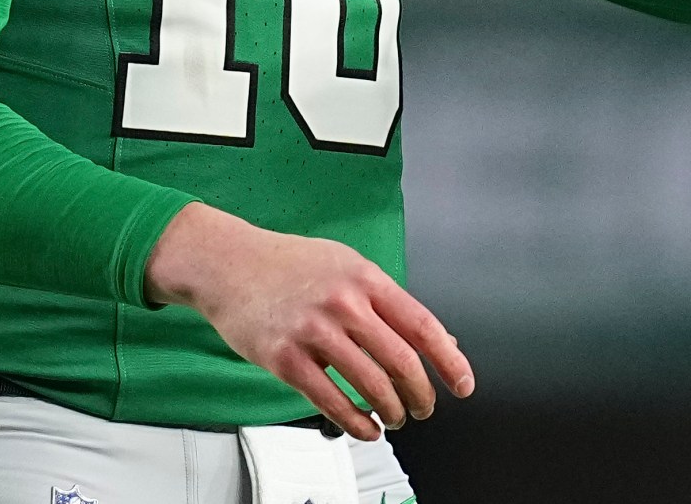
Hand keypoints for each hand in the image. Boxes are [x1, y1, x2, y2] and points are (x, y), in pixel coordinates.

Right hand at [145, 202, 472, 439]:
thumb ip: (388, 302)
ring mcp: (313, 331)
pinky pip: (330, 400)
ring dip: (390, 411)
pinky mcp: (285, 358)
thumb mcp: (347, 266)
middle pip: (400, 361)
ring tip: (395, 417)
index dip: (449, 361)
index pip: (422, 325)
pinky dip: (355, 422)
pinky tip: (366, 428)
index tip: (463, 384)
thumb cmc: (288, 263)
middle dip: (420, 394)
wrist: (228, 262)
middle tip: (424, 407)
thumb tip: (434, 338)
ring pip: (369, 385)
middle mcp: (344, 303)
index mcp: (366, 278)